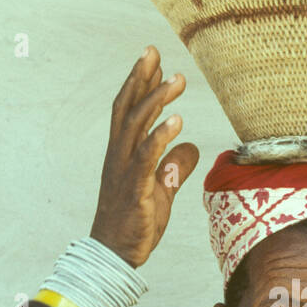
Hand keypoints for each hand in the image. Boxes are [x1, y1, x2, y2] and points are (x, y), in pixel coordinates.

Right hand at [90, 45, 198, 266]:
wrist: (115, 255)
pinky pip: (146, 158)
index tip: (152, 59)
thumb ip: (175, 167)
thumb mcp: (161, 190)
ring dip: (156, 100)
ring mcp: (125, 172)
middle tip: (154, 51)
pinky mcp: (135, 189)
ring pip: (137, 127)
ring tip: (177, 80)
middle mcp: (119, 157)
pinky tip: (177, 121)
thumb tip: (191, 146)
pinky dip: (161, 137)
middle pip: (128, 109)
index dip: (139, 83)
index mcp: (123, 155)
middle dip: (141, 78)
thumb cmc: (135, 223)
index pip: (128, 111)